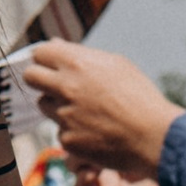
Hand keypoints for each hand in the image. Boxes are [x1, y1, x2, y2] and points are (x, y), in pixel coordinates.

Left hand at [26, 41, 181, 181]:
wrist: (154, 137)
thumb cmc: (139, 97)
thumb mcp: (116, 64)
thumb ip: (80, 54)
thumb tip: (54, 45)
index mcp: (76, 63)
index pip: (39, 53)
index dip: (46, 59)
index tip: (52, 65)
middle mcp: (65, 87)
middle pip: (31, 77)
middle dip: (40, 79)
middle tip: (56, 86)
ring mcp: (64, 115)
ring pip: (44, 106)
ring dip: (57, 106)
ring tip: (85, 110)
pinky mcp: (68, 140)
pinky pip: (60, 131)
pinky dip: (73, 131)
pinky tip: (94, 132)